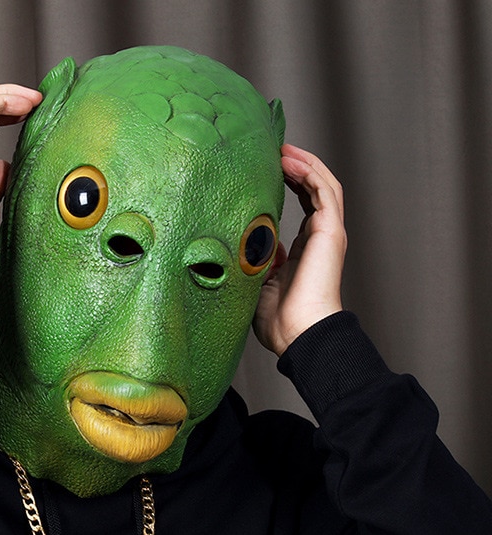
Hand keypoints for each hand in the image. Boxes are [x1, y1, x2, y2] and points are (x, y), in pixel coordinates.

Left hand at [253, 144, 346, 355]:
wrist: (298, 334)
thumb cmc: (278, 320)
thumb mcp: (259, 282)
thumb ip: (259, 259)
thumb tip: (253, 241)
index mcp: (303, 250)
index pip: (299, 205)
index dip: (286, 183)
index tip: (264, 168)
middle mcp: (318, 238)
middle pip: (313, 189)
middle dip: (294, 166)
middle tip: (271, 149)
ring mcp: (327, 233)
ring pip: (321, 184)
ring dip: (302, 163)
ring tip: (280, 148)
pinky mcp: (331, 231)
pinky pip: (324, 191)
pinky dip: (308, 171)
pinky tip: (289, 159)